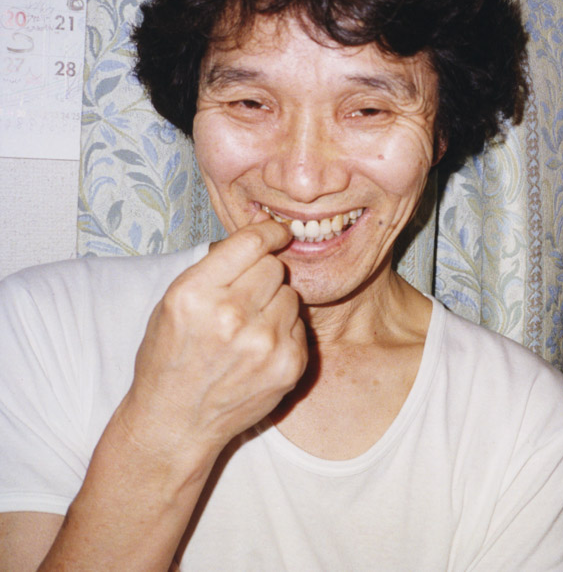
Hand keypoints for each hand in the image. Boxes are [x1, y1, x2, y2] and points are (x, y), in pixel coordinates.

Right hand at [121, 219, 306, 458]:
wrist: (176, 422)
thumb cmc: (171, 358)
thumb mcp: (174, 303)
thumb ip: (215, 268)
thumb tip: (261, 231)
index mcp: (195, 294)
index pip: (250, 243)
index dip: (268, 232)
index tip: (278, 232)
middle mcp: (230, 316)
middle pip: (274, 268)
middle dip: (263, 276)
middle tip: (245, 298)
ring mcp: (264, 343)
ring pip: (290, 296)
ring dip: (275, 304)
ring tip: (248, 328)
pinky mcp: (288, 365)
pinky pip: (300, 326)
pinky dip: (284, 332)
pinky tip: (259, 349)